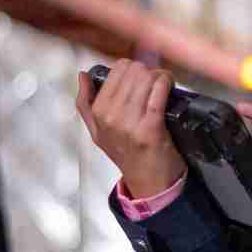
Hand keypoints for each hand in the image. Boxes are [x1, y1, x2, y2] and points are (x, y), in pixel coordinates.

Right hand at [76, 59, 185, 197]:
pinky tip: (168, 85)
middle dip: (147, 71)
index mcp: (98, 112)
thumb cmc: (126, 155)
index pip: (118, 69)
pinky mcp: (151, 126)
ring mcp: (130, 122)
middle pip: (134, 70)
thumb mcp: (97, 132)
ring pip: (147, 77)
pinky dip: (166, 82)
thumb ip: (85, 103)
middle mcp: (111, 116)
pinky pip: (158, 91)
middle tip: (154, 81)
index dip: (133, 68)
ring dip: (159, 76)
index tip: (141, 77)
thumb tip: (82, 76)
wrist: (148, 182)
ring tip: (162, 84)